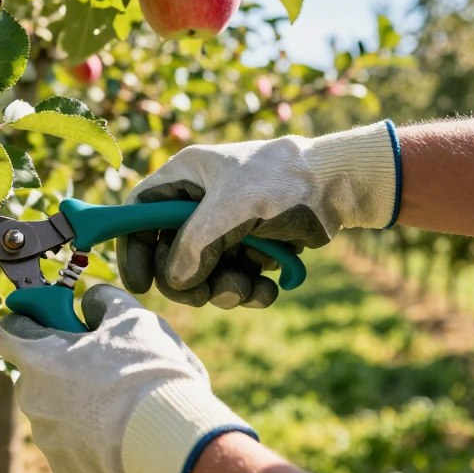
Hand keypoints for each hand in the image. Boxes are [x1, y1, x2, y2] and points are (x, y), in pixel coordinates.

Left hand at [0, 285, 253, 472]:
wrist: (171, 441)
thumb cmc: (148, 373)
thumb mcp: (132, 318)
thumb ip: (103, 301)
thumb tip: (90, 301)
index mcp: (38, 358)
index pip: (8, 331)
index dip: (29, 319)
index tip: (51, 317)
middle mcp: (31, 399)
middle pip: (35, 373)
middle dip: (60, 364)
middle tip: (101, 361)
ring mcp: (46, 438)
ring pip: (53, 410)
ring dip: (75, 402)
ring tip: (120, 401)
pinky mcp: (65, 470)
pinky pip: (70, 445)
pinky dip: (88, 437)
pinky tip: (121, 432)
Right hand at [117, 120, 399, 307]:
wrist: (340, 185)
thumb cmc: (282, 180)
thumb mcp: (232, 208)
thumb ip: (196, 244)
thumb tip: (175, 281)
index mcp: (185, 177)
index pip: (140, 213)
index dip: (133, 247)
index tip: (139, 283)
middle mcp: (199, 202)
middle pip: (170, 253)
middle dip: (189, 280)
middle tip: (206, 294)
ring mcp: (225, 226)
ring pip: (204, 273)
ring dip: (224, 289)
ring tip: (248, 287)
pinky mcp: (250, 245)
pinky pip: (234, 278)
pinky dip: (248, 290)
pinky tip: (268, 288)